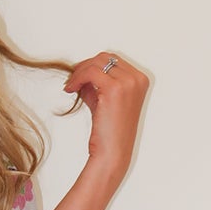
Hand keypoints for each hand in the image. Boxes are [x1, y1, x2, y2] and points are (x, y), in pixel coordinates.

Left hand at [63, 52, 149, 171]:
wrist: (112, 152)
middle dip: (85, 66)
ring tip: (70, 86)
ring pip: (96, 62)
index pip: (113, 60)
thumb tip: (81, 71)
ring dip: (79, 72)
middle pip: (105, 57)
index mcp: (140, 80)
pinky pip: (89, 72)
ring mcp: (128, 82)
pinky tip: (70, 89)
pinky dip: (77, 78)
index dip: (93, 65)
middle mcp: (137, 79)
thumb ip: (97, 84)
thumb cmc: (110, 131)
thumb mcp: (104, 100)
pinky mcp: (114, 88)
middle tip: (72, 80)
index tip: (79, 75)